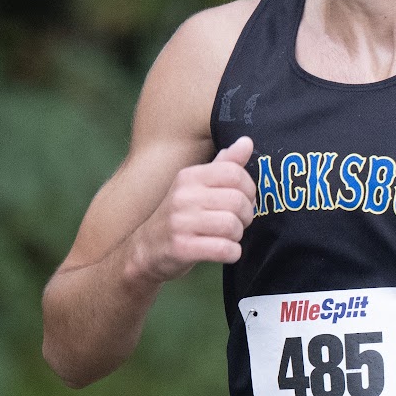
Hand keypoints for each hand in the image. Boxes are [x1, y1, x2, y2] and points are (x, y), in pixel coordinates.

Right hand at [127, 136, 256, 284]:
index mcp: (190, 176)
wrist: (146, 249)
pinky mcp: (181, 248)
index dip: (249, 188)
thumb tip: (247, 141)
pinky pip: (224, 249)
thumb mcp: (197, 185)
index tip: (245, 199)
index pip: (234, 173)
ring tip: (229, 236)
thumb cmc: (180, 215)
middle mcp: (183, 196)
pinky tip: (225, 250)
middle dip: (247, 215)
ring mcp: (180, 222)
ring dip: (238, 235)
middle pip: (237, 201)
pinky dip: (232, 253)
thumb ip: (224, 164)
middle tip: (239, 221)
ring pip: (232, 226)